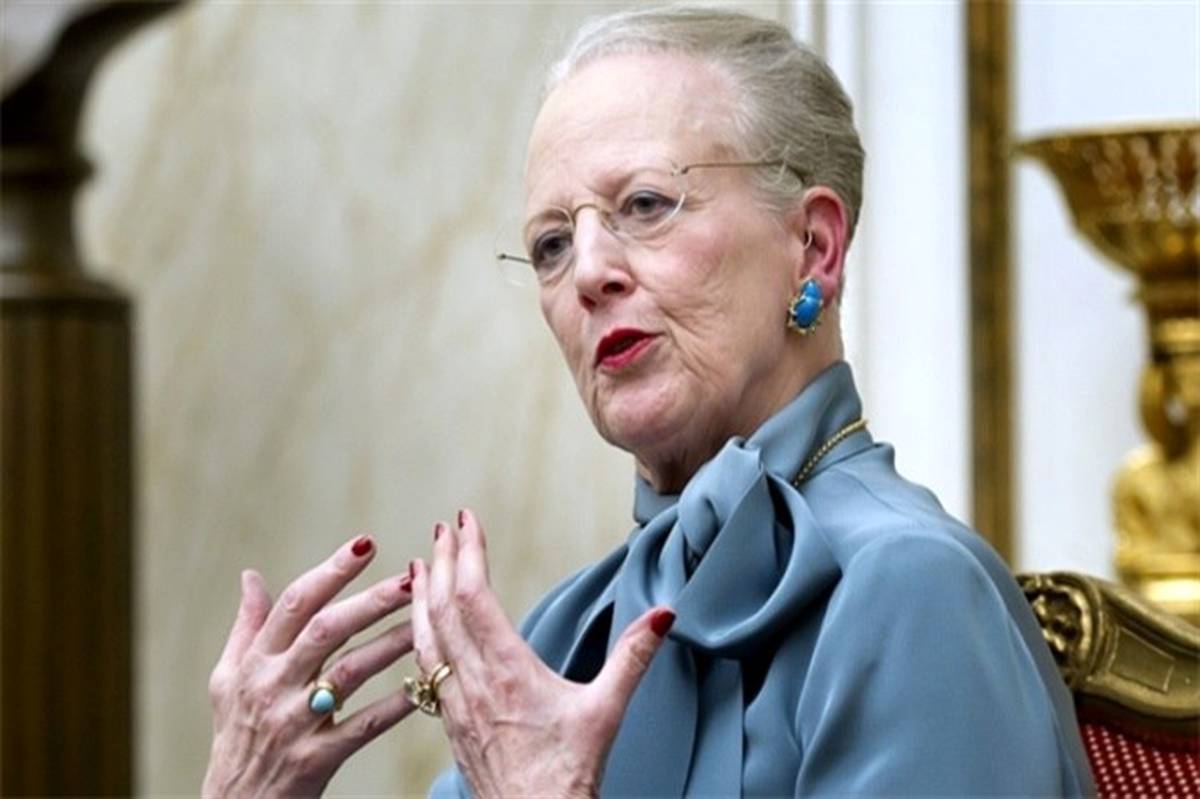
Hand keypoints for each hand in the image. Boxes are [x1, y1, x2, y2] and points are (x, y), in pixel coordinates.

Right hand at [204, 535, 415, 797]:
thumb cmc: (234, 740)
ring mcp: (293, 724)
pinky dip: (393, 706)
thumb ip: (246, 628)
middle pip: (325, 631)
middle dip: (370, 601)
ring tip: (425, 622)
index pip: (295, 604)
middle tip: (411, 579)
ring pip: (348, 674)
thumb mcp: (227, 682)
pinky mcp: (313, 760)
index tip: (366, 543)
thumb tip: (250, 577)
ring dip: (389, 645)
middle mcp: (271, 687)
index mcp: (254, 663)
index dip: (331, 570)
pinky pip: (361, 728)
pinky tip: (422, 686)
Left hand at [410, 510, 674, 798]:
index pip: (475, 596)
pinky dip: (420, 632)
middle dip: (441, 561)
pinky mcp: (450, 724)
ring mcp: (455, 704)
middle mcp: (472, 683)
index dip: (467, 552)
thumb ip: (633, 657)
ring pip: (426, 636)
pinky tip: (423, 627)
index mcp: (507, 671)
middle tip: (445, 528)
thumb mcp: (607, 711)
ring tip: (420, 565)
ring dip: (422, 595)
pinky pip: (425, 666)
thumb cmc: (567, 777)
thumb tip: (663, 615)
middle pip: (443, 607)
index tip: (467, 520)